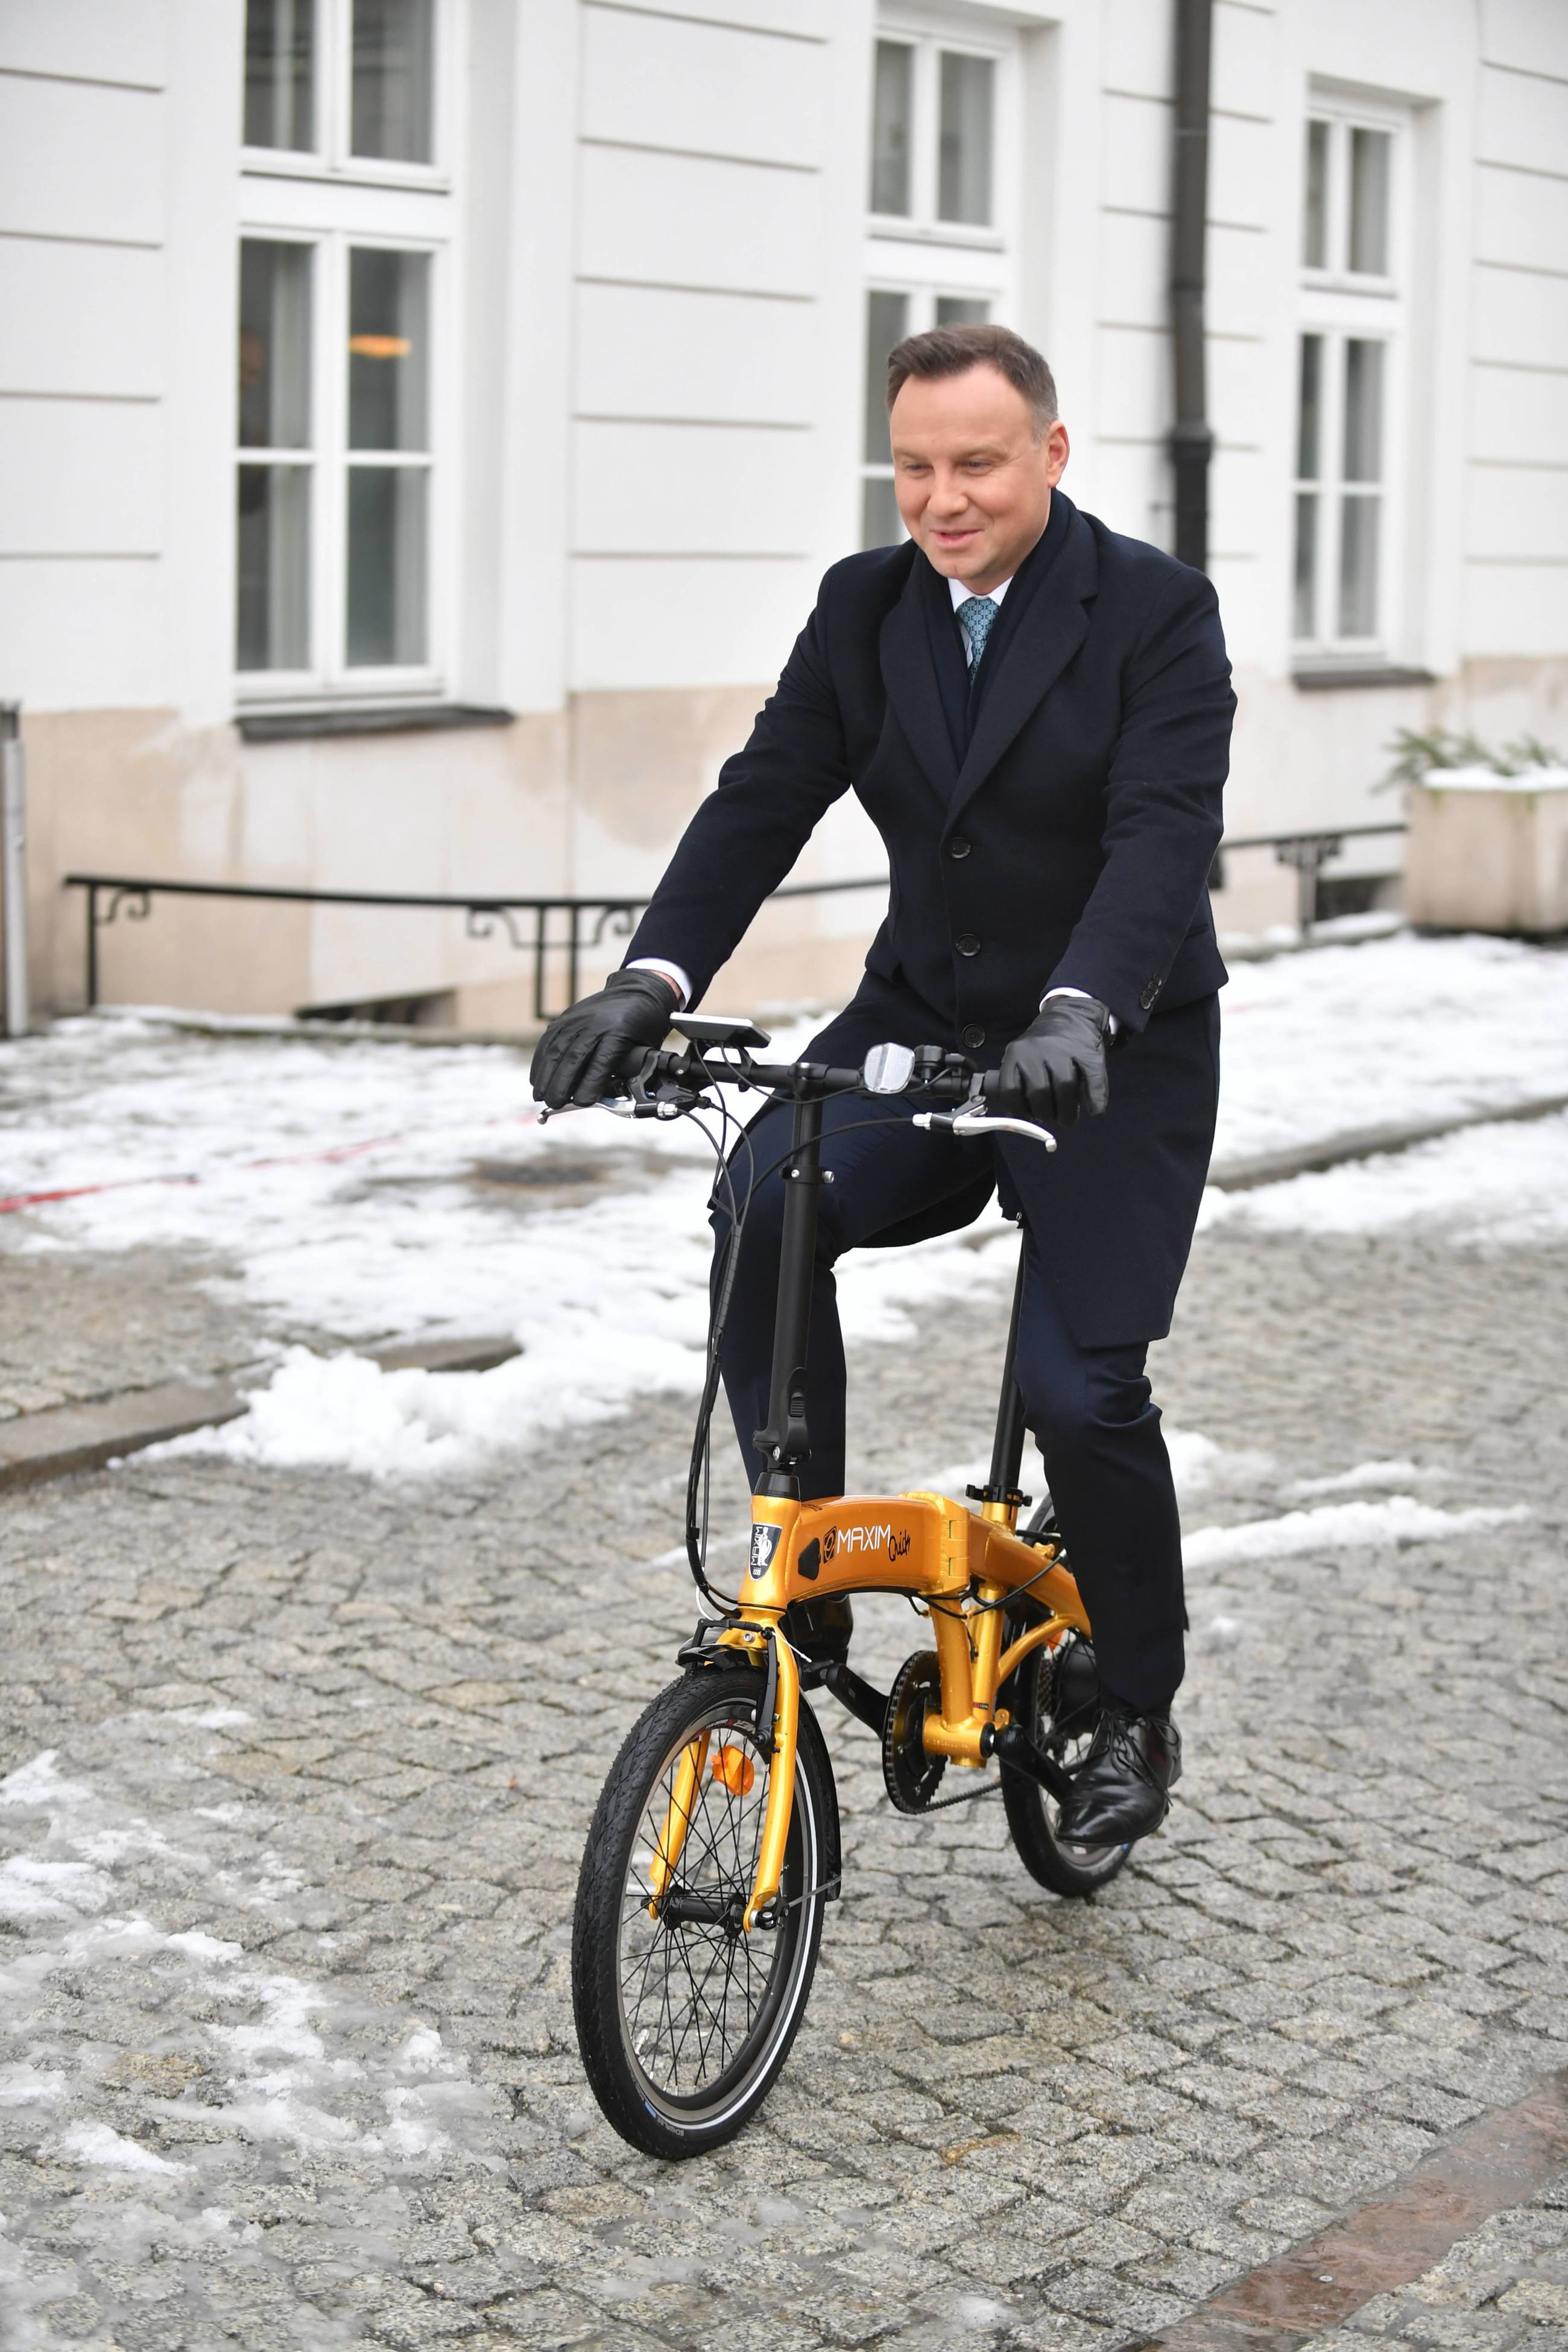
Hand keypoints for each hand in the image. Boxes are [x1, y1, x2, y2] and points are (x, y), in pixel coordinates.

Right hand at [529, 969, 678, 1109]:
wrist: (638, 992)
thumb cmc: (644, 1025)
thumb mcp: (646, 1048)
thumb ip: (628, 1071)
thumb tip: (608, 1097)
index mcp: (619, 1031)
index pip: (602, 1061)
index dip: (590, 1083)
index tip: (582, 1102)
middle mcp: (595, 1023)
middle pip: (574, 1056)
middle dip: (561, 1083)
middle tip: (554, 1103)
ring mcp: (578, 1019)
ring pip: (556, 1049)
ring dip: (546, 1075)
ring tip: (541, 1096)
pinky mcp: (566, 1018)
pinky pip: (548, 1040)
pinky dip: (540, 1062)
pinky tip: (536, 1079)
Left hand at [997, 996, 1111, 1131]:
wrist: (1072, 1016)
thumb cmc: (1043, 1048)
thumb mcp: (1022, 1058)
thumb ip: (1017, 1083)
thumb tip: (1017, 1117)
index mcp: (1016, 1053)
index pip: (1010, 1089)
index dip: (1019, 1110)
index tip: (1029, 1116)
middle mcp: (1037, 1049)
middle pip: (1039, 1092)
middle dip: (1045, 1114)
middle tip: (1051, 1119)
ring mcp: (1064, 1049)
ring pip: (1064, 1087)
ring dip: (1067, 1112)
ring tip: (1067, 1119)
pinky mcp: (1088, 1052)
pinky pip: (1092, 1080)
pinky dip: (1095, 1100)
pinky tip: (1094, 1111)